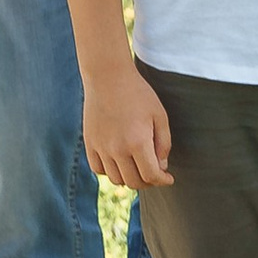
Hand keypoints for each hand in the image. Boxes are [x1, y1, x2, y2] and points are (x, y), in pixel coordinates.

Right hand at [84, 62, 173, 191]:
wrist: (108, 76)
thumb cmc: (138, 93)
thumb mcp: (160, 115)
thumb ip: (163, 144)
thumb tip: (161, 166)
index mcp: (138, 142)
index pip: (151, 176)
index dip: (162, 180)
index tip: (168, 178)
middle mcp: (117, 149)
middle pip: (133, 182)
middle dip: (148, 182)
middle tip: (155, 173)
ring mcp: (101, 147)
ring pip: (116, 179)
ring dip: (129, 178)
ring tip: (137, 167)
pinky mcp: (89, 143)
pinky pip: (99, 169)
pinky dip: (110, 171)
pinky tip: (119, 161)